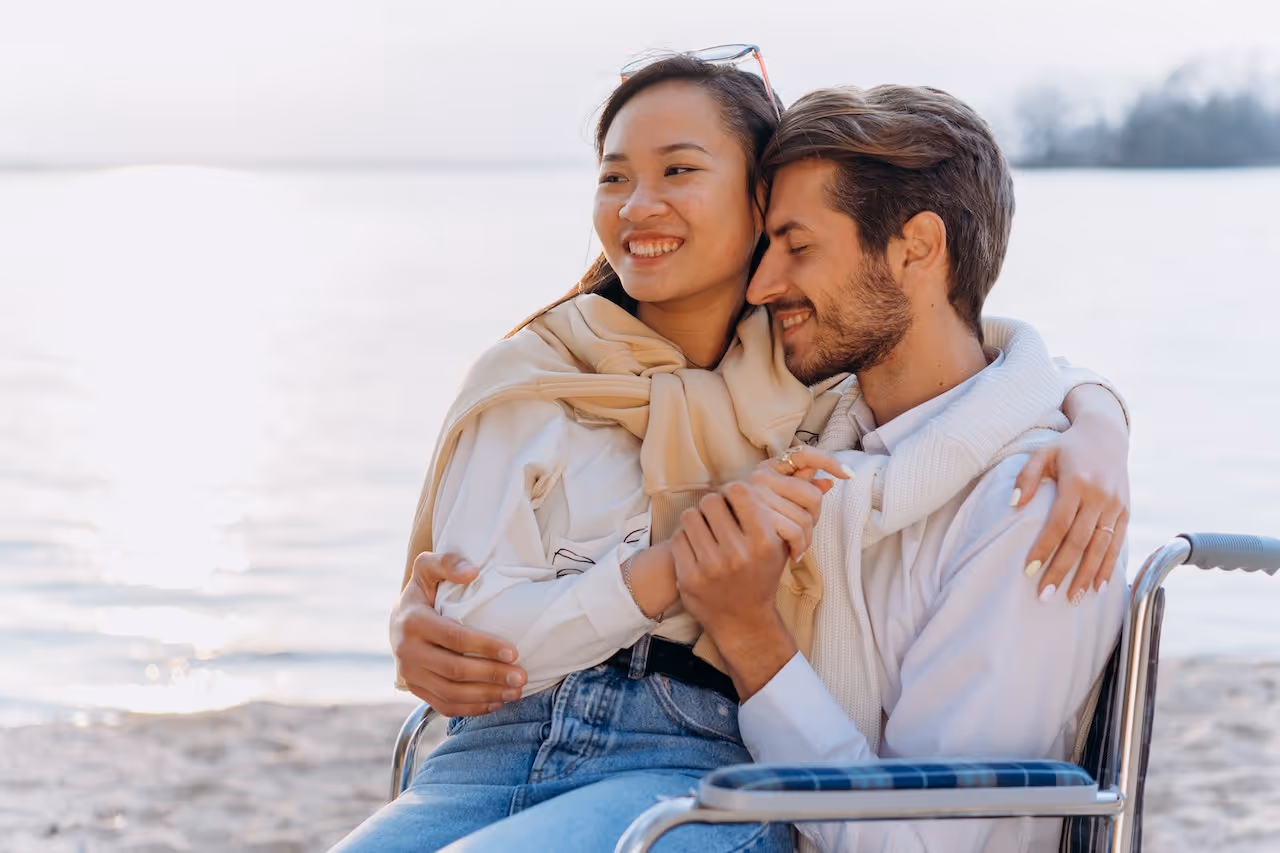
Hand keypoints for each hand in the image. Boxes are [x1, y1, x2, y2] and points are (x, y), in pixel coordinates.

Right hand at [390, 551, 527, 715]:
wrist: (398, 620)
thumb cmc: (423, 592)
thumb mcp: (428, 569)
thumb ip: (447, 562)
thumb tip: (472, 571)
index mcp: (413, 621)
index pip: (454, 637)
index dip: (485, 646)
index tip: (514, 651)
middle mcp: (406, 651)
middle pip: (455, 670)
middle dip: (492, 675)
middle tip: (521, 676)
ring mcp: (409, 674)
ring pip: (451, 693)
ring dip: (486, 695)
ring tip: (515, 691)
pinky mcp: (415, 689)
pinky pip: (444, 705)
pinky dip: (472, 708)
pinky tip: (496, 702)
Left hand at [671, 484, 799, 699]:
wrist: (743, 620)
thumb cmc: (761, 576)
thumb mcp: (781, 547)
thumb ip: (788, 513)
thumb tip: (821, 479)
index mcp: (764, 541)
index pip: (740, 491)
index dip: (732, 490)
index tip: (732, 498)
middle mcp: (738, 553)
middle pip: (711, 500)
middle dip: (713, 505)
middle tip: (717, 515)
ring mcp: (712, 566)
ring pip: (691, 516)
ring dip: (697, 520)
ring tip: (706, 531)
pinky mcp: (690, 577)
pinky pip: (678, 538)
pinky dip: (685, 539)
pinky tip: (696, 548)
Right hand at [743, 447, 851, 559]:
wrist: (708, 542)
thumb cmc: (742, 522)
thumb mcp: (771, 503)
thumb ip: (798, 489)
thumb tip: (829, 483)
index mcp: (767, 468)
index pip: (803, 454)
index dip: (829, 461)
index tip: (848, 475)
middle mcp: (759, 476)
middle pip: (811, 495)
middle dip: (815, 519)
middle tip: (806, 535)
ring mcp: (755, 495)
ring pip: (803, 517)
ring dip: (806, 539)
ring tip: (799, 549)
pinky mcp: (753, 515)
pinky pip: (792, 530)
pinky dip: (798, 545)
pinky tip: (794, 554)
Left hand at [1014, 420, 1129, 602]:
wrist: (1106, 433)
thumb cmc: (1067, 446)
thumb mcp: (1042, 453)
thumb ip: (1027, 477)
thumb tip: (1014, 504)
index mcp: (1077, 483)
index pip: (1058, 523)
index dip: (1045, 548)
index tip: (1029, 570)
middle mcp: (1099, 496)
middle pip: (1079, 541)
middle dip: (1062, 570)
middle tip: (1045, 595)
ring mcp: (1115, 505)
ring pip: (1101, 547)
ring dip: (1086, 575)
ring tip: (1071, 598)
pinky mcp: (1126, 510)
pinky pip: (1117, 543)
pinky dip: (1108, 566)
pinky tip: (1098, 586)